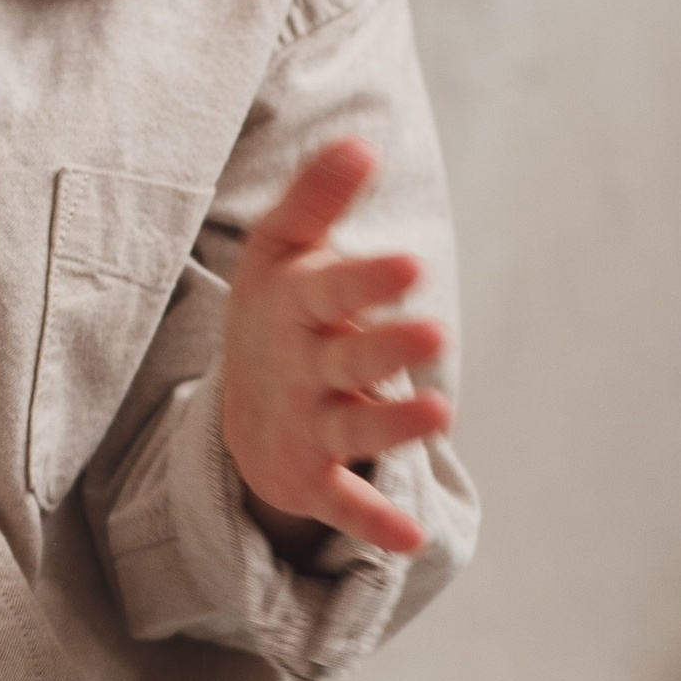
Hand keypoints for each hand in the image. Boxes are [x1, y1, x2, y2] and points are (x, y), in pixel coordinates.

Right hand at [220, 138, 449, 559]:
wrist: (239, 407)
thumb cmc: (279, 311)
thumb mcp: (283, 250)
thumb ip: (318, 198)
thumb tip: (361, 142)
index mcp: (293, 308)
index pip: (329, 291)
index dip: (366, 280)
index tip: (411, 264)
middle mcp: (300, 370)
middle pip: (344, 360)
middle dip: (384, 347)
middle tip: (434, 331)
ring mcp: (306, 426)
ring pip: (351, 429)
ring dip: (392, 427)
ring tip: (441, 412)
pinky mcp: (313, 479)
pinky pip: (344, 504)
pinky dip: (372, 524)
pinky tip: (413, 538)